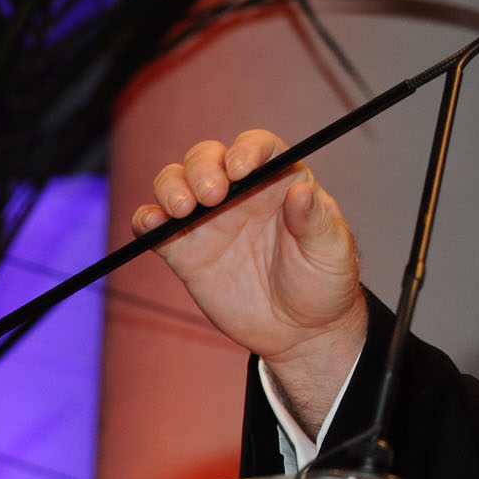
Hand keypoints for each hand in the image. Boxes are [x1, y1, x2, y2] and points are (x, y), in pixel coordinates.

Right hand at [133, 129, 368, 431]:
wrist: (299, 330)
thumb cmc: (323, 282)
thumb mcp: (331, 251)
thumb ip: (315, 220)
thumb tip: (302, 190)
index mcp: (278, 182)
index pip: (258, 148)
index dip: (246, 150)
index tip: (240, 168)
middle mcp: (239, 193)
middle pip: (208, 158)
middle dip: (203, 168)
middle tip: (211, 196)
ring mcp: (208, 219)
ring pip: (175, 182)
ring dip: (171, 186)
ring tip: (183, 209)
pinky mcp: (185, 250)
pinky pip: (155, 225)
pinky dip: (147, 219)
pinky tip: (153, 224)